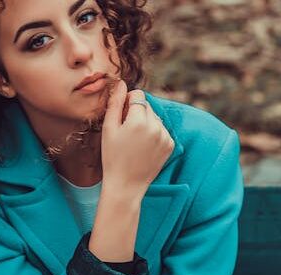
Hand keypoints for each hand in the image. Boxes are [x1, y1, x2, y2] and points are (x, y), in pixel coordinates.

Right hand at [100, 81, 174, 197]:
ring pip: (155, 118)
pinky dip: (153, 134)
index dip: (127, 102)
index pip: (138, 95)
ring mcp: (165, 136)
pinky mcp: (170, 145)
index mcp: (138, 120)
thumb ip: (115, 103)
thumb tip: (121, 83)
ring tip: (134, 142)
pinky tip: (143, 148)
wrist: (125, 185)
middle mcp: (156, 126)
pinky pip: (161, 130)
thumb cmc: (112, 157)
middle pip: (147, 106)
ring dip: (145, 123)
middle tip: (125, 132)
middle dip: (137, 112)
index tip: (120, 116)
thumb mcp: (109, 129)